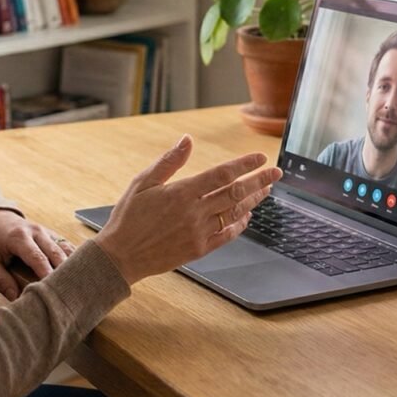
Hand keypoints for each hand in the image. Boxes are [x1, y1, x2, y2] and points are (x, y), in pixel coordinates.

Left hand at [0, 208, 74, 301]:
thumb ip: (0, 279)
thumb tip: (16, 298)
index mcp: (19, 237)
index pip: (38, 258)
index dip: (48, 275)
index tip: (54, 292)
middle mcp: (37, 232)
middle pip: (57, 254)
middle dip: (64, 273)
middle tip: (69, 293)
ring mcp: (46, 232)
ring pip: (66, 249)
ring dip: (72, 267)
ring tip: (78, 286)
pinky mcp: (52, 235)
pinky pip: (67, 247)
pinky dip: (74, 260)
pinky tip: (78, 274)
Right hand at [93, 135, 281, 285]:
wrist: (121, 256)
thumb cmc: (128, 216)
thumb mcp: (143, 182)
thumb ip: (168, 161)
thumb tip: (187, 140)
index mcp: (182, 192)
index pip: (222, 174)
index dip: (244, 165)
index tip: (260, 157)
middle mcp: (195, 212)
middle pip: (235, 192)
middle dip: (259, 180)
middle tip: (276, 172)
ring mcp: (199, 233)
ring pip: (234, 212)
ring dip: (253, 200)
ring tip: (266, 190)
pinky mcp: (199, 249)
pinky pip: (226, 235)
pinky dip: (239, 224)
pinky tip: (246, 216)